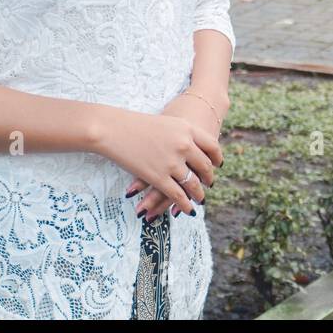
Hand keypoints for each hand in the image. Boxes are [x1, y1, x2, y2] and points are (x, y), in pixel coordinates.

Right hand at [128, 92, 221, 219]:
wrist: (115, 129)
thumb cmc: (138, 124)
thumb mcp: (168, 123)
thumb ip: (183, 135)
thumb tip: (194, 147)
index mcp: (187, 129)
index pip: (212, 146)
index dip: (217, 158)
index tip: (218, 165)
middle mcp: (184, 145)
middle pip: (205, 166)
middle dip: (208, 178)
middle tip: (210, 184)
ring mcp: (172, 162)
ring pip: (193, 184)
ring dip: (199, 194)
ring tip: (201, 199)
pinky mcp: (159, 177)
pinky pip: (177, 195)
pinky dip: (184, 205)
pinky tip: (189, 210)